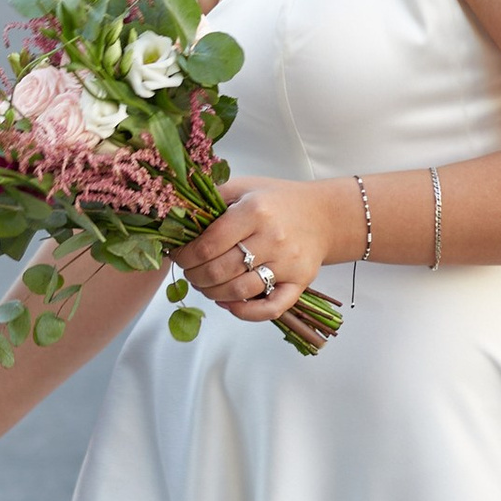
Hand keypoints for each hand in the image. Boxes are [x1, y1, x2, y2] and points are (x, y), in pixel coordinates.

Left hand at [174, 174, 352, 326]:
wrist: (324, 215)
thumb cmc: (278, 201)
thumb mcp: (245, 187)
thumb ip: (211, 198)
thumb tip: (177, 216)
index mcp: (254, 211)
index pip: (208, 244)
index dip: (185, 256)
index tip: (178, 256)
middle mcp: (272, 238)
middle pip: (219, 271)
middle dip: (194, 276)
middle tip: (190, 272)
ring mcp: (288, 263)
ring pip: (239, 291)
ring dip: (213, 293)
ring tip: (206, 285)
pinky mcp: (300, 282)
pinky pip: (271, 308)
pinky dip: (246, 313)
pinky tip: (230, 304)